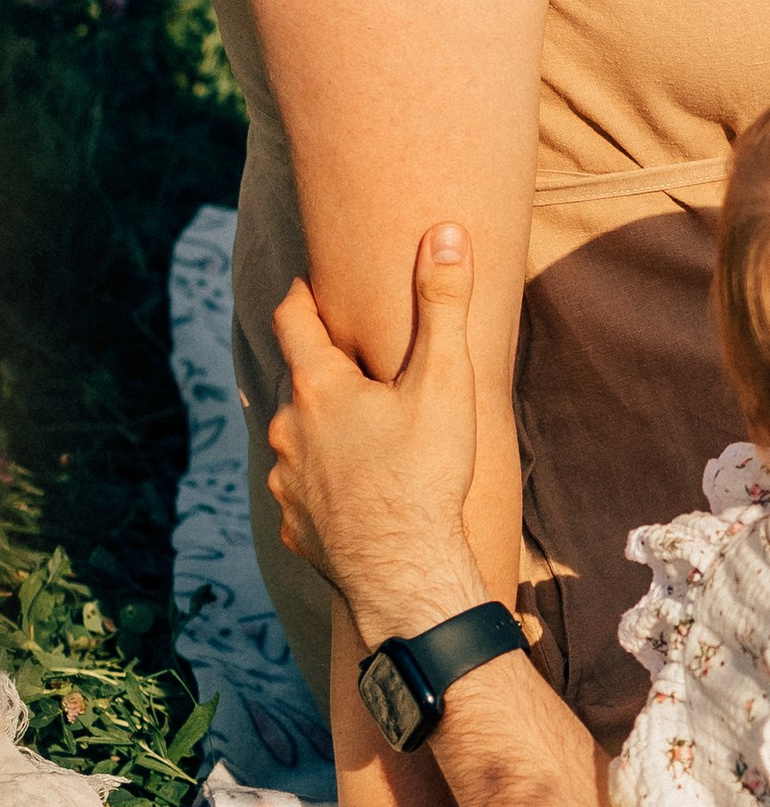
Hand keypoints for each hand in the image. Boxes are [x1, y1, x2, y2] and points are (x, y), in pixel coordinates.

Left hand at [268, 223, 482, 644]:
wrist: (405, 574)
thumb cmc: (426, 474)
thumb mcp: (444, 381)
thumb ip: (442, 304)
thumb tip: (444, 232)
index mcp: (319, 388)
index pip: (295, 321)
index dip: (303, 297)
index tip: (311, 286)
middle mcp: (289, 431)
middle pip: (299, 385)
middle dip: (327, 375)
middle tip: (362, 372)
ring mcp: (287, 483)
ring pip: (299, 442)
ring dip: (325, 434)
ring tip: (367, 439)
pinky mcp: (295, 527)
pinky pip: (306, 494)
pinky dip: (327, 486)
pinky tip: (360, 496)